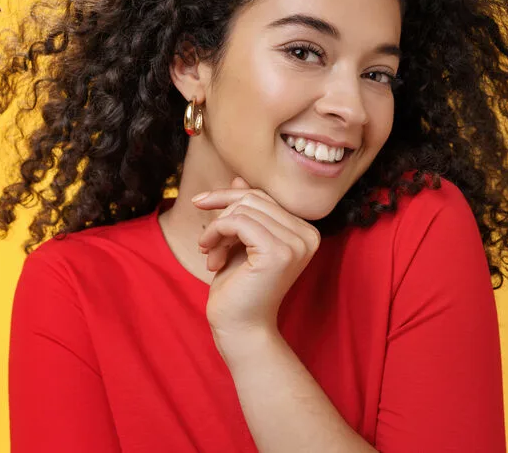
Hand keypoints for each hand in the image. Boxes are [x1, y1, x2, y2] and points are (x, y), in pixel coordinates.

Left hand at [194, 176, 321, 340]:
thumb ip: (244, 211)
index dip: (228, 198)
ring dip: (217, 230)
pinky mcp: (278, 252)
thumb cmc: (239, 288)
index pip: (262, 196)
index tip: (200, 204)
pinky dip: (217, 233)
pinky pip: (238, 222)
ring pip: (243, 208)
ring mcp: (296, 243)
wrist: (240, 329)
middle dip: (222, 216)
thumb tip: (239, 177)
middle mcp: (307, 235)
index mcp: (304, 232)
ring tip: (210, 255)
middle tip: (207, 245)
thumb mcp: (239, 242)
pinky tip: (211, 257)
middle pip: (253, 198)